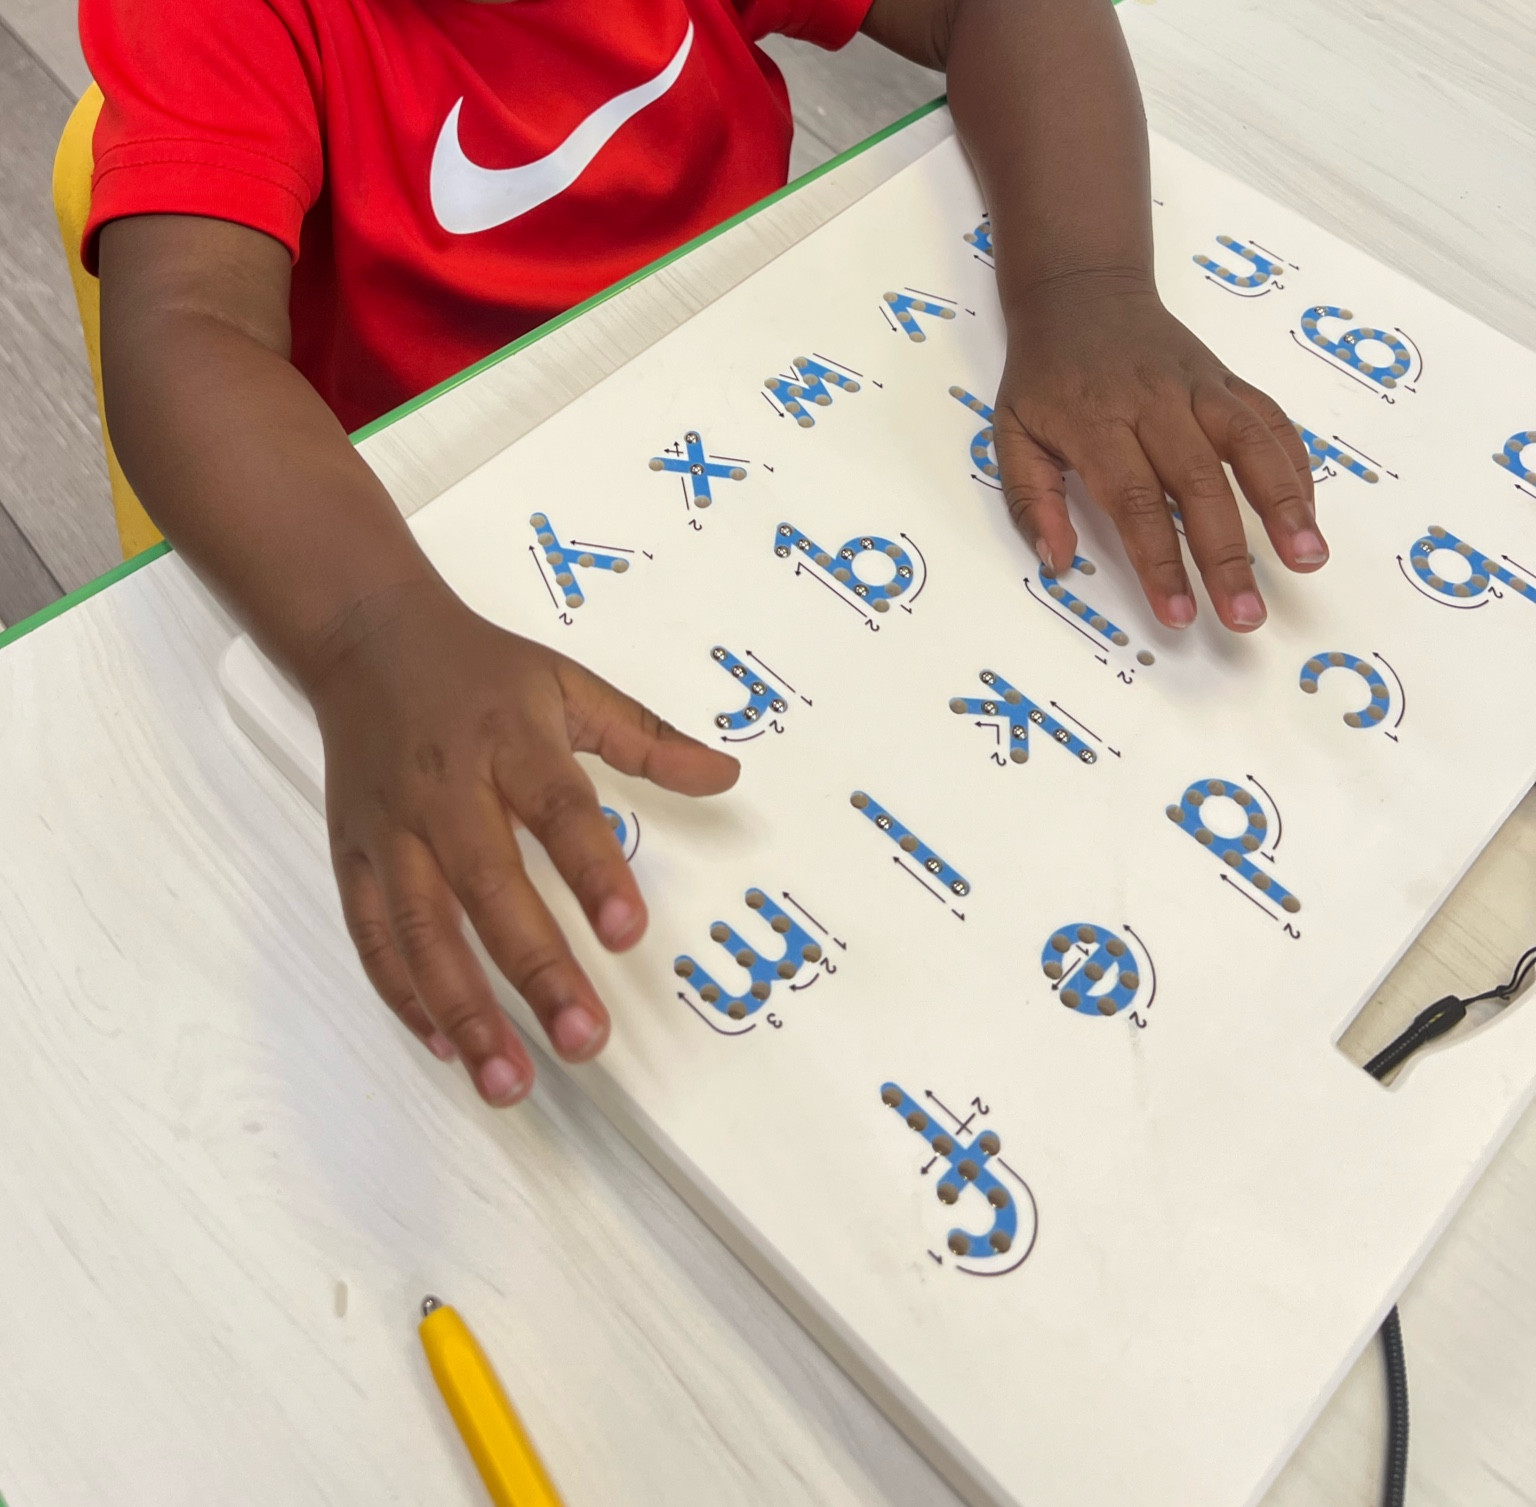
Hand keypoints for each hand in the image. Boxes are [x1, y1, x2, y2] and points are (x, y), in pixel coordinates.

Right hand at [304, 578, 738, 1104]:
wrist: (365, 639)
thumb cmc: (479, 670)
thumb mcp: (569, 684)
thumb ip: (648, 739)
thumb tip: (727, 776)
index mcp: (510, 743)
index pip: (559, 813)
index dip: (595, 874)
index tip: (630, 936)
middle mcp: (446, 792)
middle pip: (489, 888)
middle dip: (535, 971)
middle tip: (583, 1041)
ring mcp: (391, 830)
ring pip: (420, 932)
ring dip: (464, 1009)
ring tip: (507, 1080)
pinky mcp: (352, 858)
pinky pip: (371, 936)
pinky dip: (403, 993)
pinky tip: (445, 1044)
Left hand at [991, 278, 1326, 631]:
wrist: (1079, 292)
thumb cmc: (1043, 376)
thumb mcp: (1009, 435)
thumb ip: (1030, 501)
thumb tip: (1057, 561)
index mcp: (1096, 423)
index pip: (1134, 502)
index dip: (1159, 562)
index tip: (1178, 614)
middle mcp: (1154, 403)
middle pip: (1200, 484)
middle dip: (1227, 555)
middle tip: (1247, 615)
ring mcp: (1197, 386)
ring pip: (1250, 444)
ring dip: (1285, 503)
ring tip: (1309, 558)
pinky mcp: (1226, 378)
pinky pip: (1269, 419)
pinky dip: (1294, 464)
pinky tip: (1308, 512)